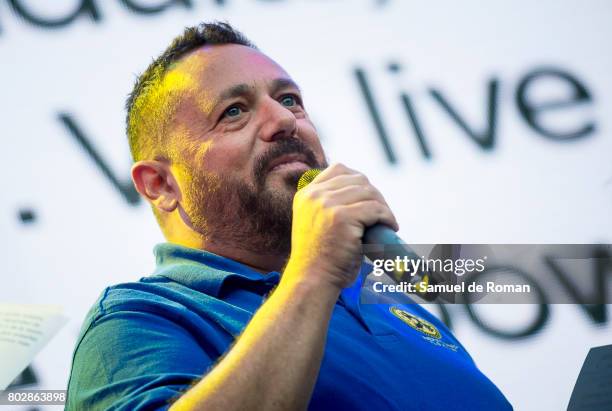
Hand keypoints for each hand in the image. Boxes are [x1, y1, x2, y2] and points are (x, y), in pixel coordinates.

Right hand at [285, 163, 398, 289]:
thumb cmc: (320, 259)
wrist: (312, 280)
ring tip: (387, 222)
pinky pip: (375, 209)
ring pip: (369, 193)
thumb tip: (365, 192)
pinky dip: (387, 217)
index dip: (359, 181)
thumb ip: (330, 205)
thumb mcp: (316, 223)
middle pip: (358, 179)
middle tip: (381, 214)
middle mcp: (314, 196)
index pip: (339, 169)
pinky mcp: (342, 217)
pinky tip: (389, 227)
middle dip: (374, 195)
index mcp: (306, 195)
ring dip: (383, 207)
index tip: (369, 198)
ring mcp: (327, 205)